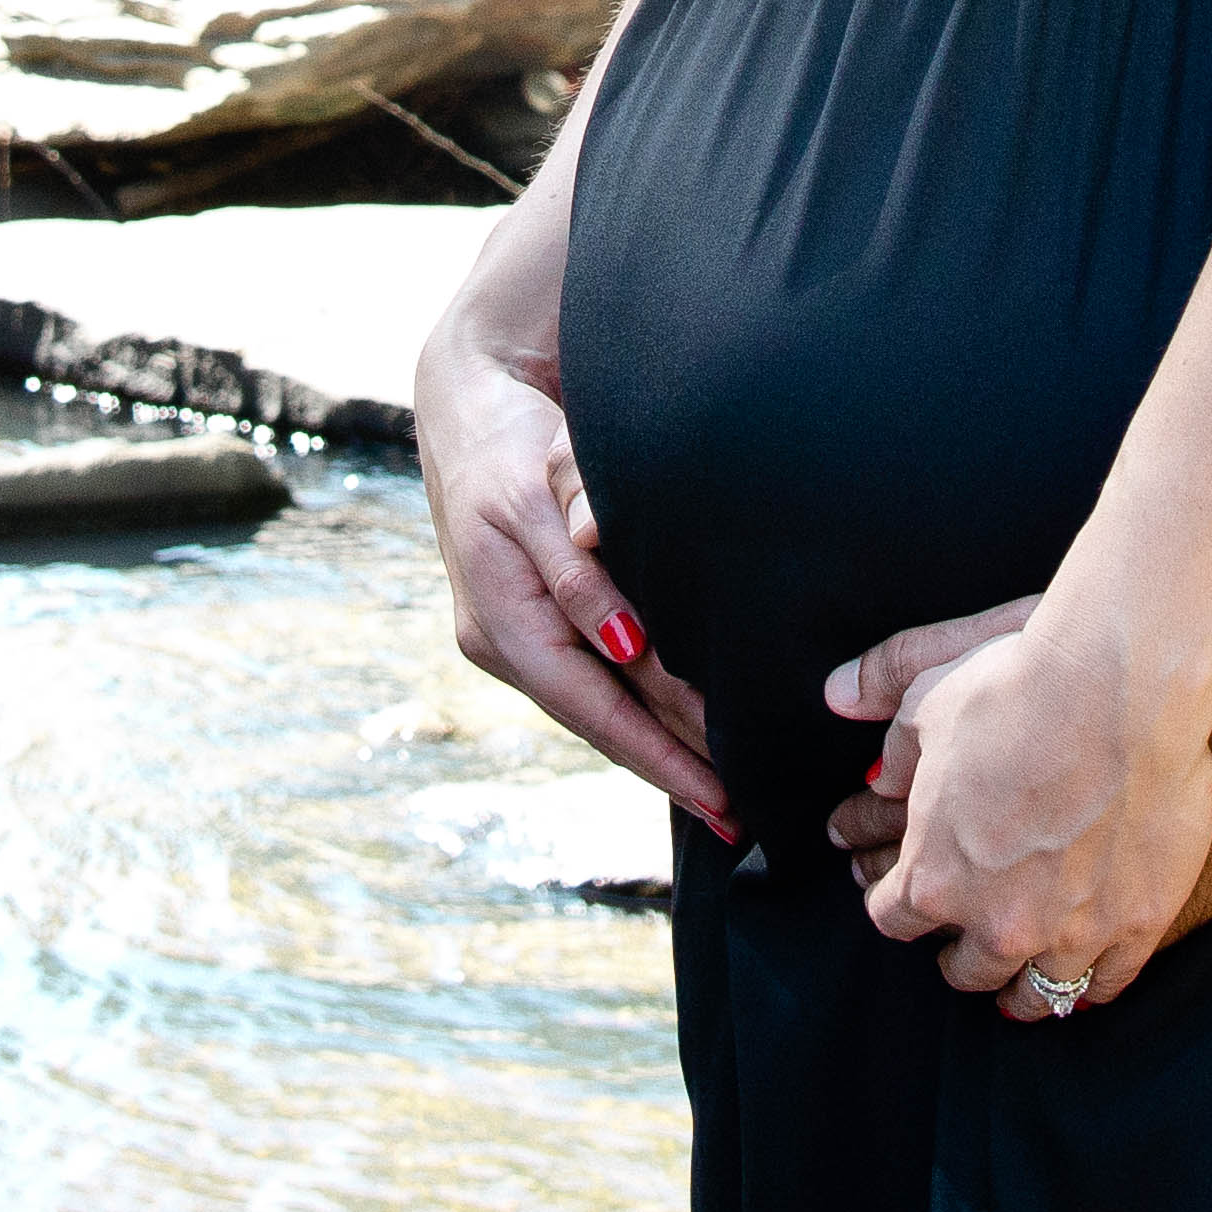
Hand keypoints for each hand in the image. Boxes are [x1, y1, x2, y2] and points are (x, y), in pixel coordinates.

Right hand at [414, 302, 726, 842]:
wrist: (468, 400)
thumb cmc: (507, 441)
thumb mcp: (535, 490)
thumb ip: (577, 565)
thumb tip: (622, 639)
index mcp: (499, 619)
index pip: (592, 708)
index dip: (658, 756)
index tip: (719, 796)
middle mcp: (504, 640)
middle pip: (602, 718)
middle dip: (671, 765)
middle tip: (743, 811)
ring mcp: (518, 632)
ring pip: (603, 704)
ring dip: (663, 744)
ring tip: (725, 789)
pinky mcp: (537, 617)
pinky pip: (596, 678)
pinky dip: (643, 707)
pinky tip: (684, 731)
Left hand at [830, 599, 1211, 984]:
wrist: (1121, 690)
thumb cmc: (1016, 690)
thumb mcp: (928, 702)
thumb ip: (890, 734)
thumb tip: (859, 736)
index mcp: (934, 877)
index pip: (893, 919)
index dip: (895, 903)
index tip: (904, 896)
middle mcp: (998, 923)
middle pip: (967, 972)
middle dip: (961, 956)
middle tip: (968, 945)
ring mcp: (1070, 934)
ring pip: (1037, 996)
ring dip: (1024, 991)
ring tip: (1023, 987)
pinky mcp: (1137, 926)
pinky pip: (1108, 984)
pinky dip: (1094, 983)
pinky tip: (1088, 976)